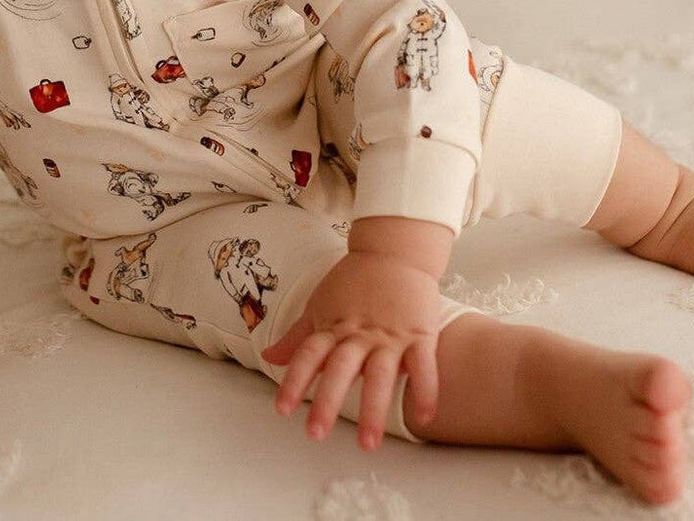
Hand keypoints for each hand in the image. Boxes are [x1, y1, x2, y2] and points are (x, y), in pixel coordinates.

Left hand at [259, 249, 442, 448]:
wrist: (395, 249)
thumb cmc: (354, 279)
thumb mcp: (320, 304)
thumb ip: (297, 336)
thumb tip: (268, 357)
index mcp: (333, 326)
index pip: (308, 355)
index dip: (294, 381)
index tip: (282, 409)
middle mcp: (359, 333)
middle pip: (340, 369)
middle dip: (328, 402)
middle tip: (315, 434)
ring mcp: (390, 335)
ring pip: (380, 376)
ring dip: (374, 410)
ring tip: (368, 445)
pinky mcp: (420, 334)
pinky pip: (423, 366)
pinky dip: (425, 390)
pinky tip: (424, 417)